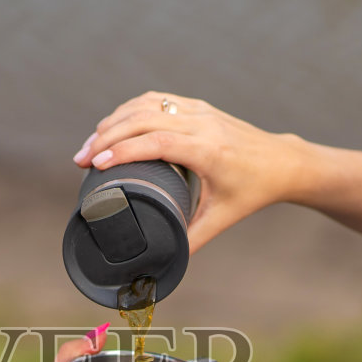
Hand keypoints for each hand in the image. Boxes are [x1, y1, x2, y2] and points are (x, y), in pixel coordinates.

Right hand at [72, 92, 307, 251]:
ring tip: (90, 146)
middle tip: (80, 160)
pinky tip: (111, 126)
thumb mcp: (222, 219)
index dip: (124, 150)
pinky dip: (128, 110)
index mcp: (209, 151)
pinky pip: (155, 100)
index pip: (159, 142)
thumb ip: (191, 239)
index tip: (95, 164)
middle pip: (144, 120)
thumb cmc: (252, 192)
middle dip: (106, 137)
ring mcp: (199, 110)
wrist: (281, 162)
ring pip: (146, 105)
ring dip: (113, 122)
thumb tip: (162, 261)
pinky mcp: (196, 105)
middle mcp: (203, 124)